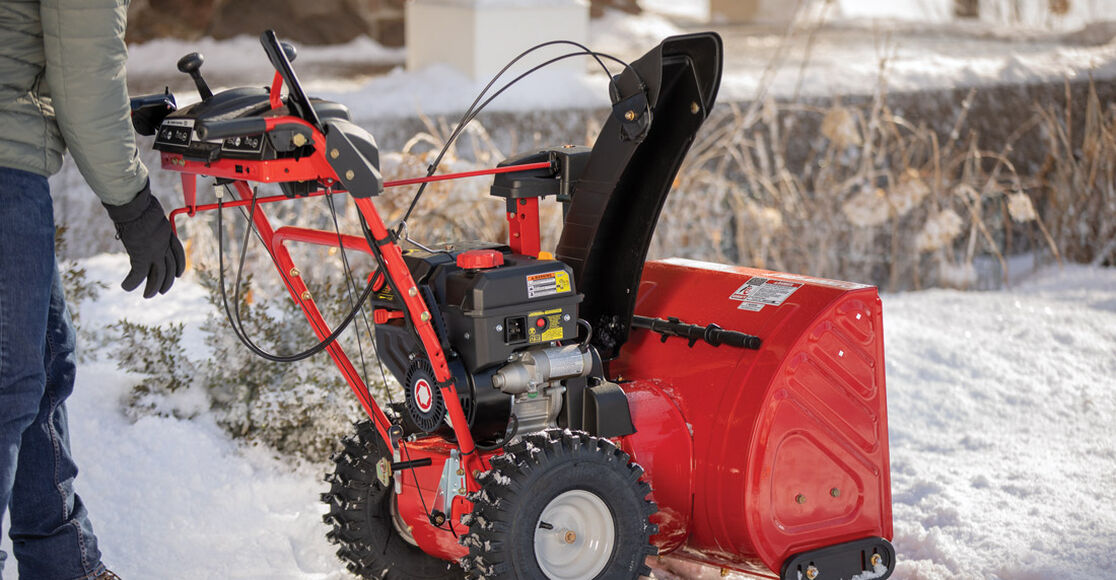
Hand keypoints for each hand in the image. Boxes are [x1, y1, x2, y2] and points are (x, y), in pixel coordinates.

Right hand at [103, 182, 185, 297]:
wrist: (134, 204)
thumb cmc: (137, 203)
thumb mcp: (148, 212)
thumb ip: (149, 222)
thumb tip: (139, 220)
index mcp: (167, 233)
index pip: (177, 253)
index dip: (179, 265)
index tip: (179, 275)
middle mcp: (163, 244)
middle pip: (170, 267)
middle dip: (167, 281)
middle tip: (162, 291)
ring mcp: (154, 251)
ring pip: (158, 275)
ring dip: (153, 288)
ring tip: (148, 296)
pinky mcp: (141, 255)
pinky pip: (138, 274)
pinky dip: (131, 283)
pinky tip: (125, 287)